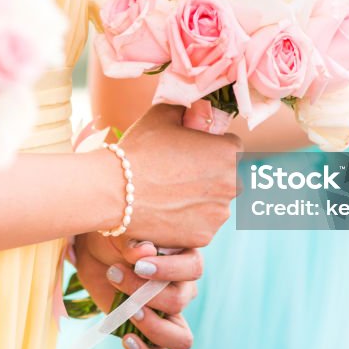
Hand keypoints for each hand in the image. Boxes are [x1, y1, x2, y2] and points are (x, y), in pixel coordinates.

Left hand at [74, 233, 201, 348]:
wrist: (94, 254)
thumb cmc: (112, 238)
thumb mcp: (118, 233)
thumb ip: (133, 242)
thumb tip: (146, 251)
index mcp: (184, 258)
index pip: (192, 269)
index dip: (169, 271)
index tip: (139, 267)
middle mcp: (183, 288)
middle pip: (180, 301)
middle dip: (145, 293)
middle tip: (115, 276)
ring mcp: (169, 314)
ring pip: (181, 338)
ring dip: (154, 328)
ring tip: (129, 312)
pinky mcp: (151, 333)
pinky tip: (126, 339)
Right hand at [118, 104, 241, 247]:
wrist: (115, 191)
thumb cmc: (139, 149)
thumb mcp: (164, 114)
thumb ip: (189, 111)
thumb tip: (198, 111)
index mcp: (229, 152)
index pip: (232, 147)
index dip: (211, 147)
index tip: (192, 151)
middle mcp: (233, 184)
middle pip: (228, 177)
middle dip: (210, 174)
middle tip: (180, 173)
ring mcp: (219, 214)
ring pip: (216, 203)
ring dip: (201, 198)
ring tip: (170, 194)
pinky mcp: (204, 236)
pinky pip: (202, 225)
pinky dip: (190, 220)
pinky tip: (168, 211)